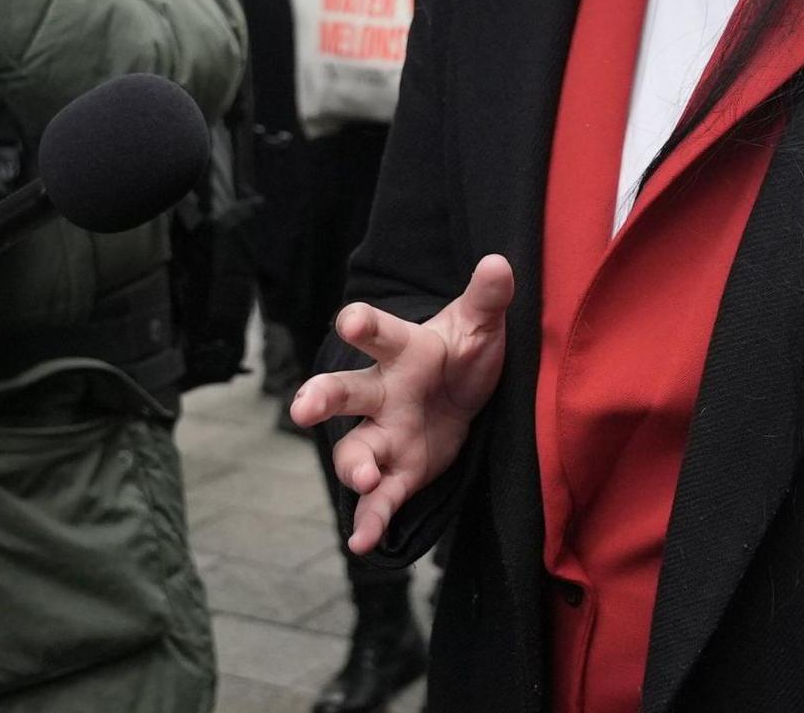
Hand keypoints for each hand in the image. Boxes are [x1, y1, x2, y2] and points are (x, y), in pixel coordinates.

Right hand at [291, 254, 515, 555]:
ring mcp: (384, 434)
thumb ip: (487, 299)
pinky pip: (378, 499)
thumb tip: (499, 262)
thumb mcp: (482, 326)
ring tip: (362, 479)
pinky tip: (361, 542)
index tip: (351, 321)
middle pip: (345, 390)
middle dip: (322, 397)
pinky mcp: (398, 472)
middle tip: (303, 407)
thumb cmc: (464, 353)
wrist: (466, 396)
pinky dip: (369, 520)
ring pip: (353, 449)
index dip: (362, 324)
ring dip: (353, 465)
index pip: (376, 332)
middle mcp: (382, 392)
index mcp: (402, 350)